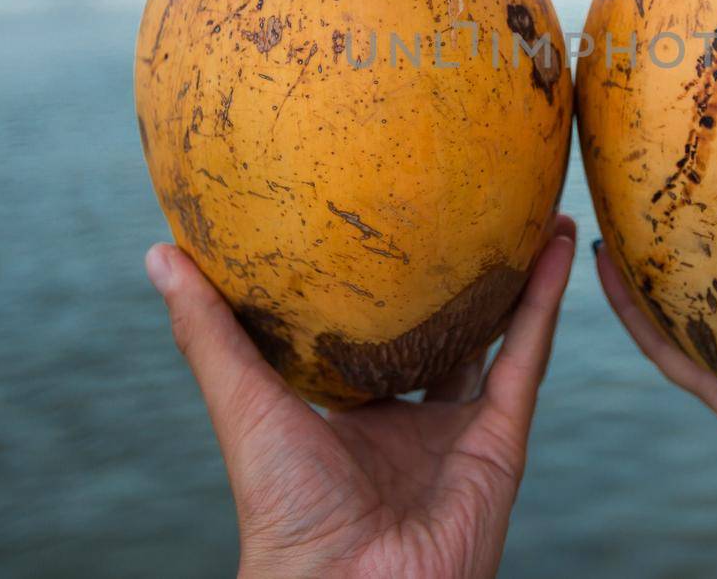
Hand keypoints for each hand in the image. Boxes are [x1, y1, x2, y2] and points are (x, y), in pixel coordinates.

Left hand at [147, 214, 576, 578]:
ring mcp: (459, 431)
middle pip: (441, 334)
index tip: (381, 222)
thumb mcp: (243, 403)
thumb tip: (159, 253)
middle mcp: (410, 422)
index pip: (369, 339)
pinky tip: (558, 244)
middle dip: (456, 278)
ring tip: (531, 209)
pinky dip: (546, 300)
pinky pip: (529, 356)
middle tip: (466, 205)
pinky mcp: (502, 440)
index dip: (378, 285)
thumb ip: (209, 332)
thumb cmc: (282, 511)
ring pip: (497, 337)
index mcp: (350, 419)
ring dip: (516, 276)